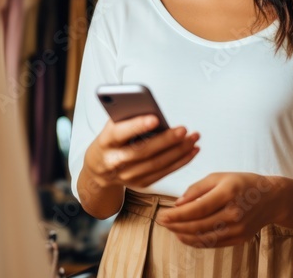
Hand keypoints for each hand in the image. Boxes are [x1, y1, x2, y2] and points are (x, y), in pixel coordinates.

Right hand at [84, 115, 199, 189]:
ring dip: (179, 151)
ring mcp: (127, 175)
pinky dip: (180, 161)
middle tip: (183, 129)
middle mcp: (115, 161)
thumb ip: (127, 118)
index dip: (138, 126)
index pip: (120, 133)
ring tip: (193, 138)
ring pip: (157, 164)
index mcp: (105, 142)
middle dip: (166, 140)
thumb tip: (151, 109)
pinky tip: (192, 150)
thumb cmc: (110, 141)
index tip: (155, 118)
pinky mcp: (140, 183)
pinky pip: (164, 172)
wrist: (98, 169)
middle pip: (143, 152)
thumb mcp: (111, 127)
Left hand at [155, 172, 280, 248]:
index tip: (162, 214)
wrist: (272, 198)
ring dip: (183, 235)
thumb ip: (197, 188)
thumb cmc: (242, 183)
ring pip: (203, 237)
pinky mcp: (239, 239)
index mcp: (228, 193)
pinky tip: (184, 235)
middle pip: (198, 225)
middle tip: (161, 221)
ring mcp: (238, 229)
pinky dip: (195, 241)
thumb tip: (178, 203)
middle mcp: (234, 213)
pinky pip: (212, 243)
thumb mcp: (219, 176)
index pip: (197, 208)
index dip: (176, 214)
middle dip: (175, 225)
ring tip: (170, 228)